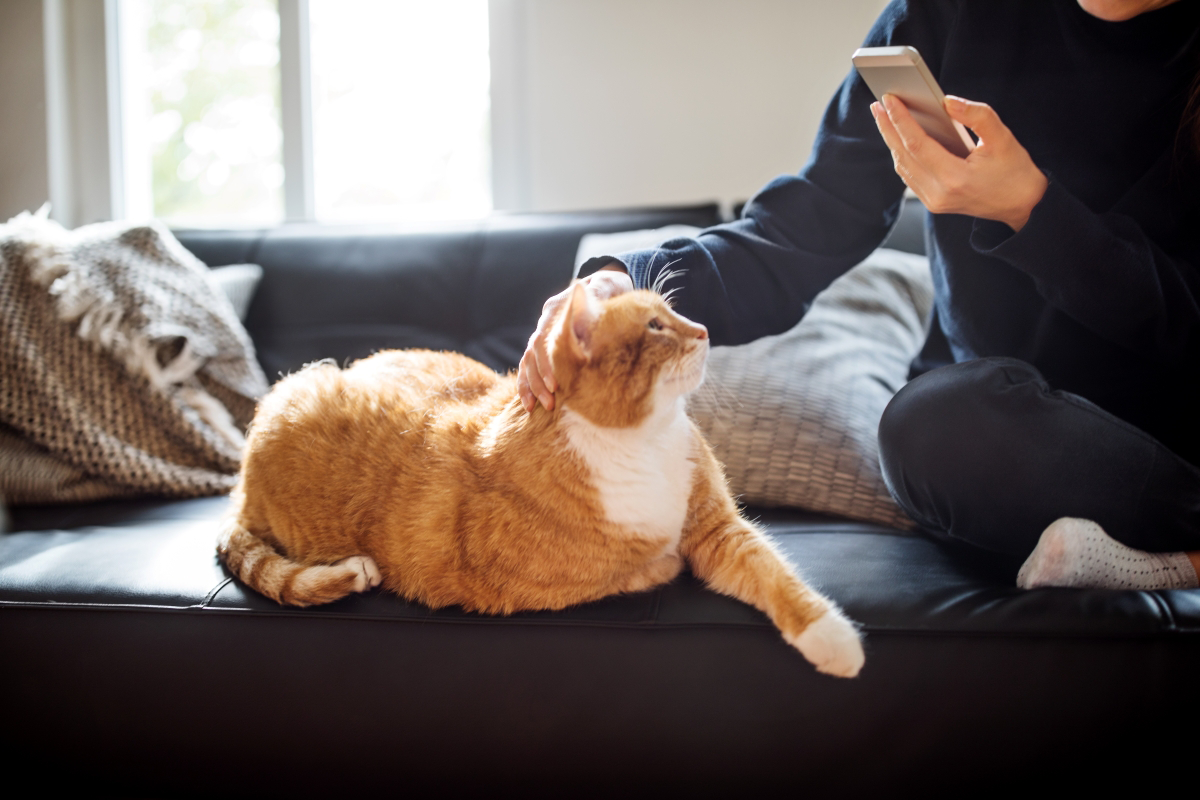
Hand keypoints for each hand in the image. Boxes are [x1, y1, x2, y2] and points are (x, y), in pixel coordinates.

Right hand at [517, 267, 632, 411]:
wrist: (606, 285)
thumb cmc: (610, 289)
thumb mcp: (608, 286)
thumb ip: (597, 294)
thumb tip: (583, 302)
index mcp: (557, 307)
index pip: (544, 338)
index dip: (547, 363)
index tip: (556, 385)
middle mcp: (546, 319)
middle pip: (533, 351)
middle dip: (539, 379)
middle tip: (550, 402)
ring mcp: (544, 330)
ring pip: (528, 360)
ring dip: (532, 384)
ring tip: (538, 407)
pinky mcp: (546, 343)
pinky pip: (529, 364)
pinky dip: (527, 383)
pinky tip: (529, 403)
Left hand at [871, 93, 1047, 231]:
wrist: (1022, 205)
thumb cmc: (1014, 170)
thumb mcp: (1003, 138)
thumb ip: (977, 116)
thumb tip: (946, 101)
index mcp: (955, 179)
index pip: (917, 145)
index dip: (900, 120)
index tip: (888, 100)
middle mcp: (939, 194)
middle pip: (903, 156)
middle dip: (888, 127)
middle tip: (877, 104)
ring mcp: (933, 202)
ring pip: (903, 167)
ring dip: (892, 140)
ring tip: (883, 116)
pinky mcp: (933, 203)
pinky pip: (909, 175)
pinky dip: (902, 154)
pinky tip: (898, 136)